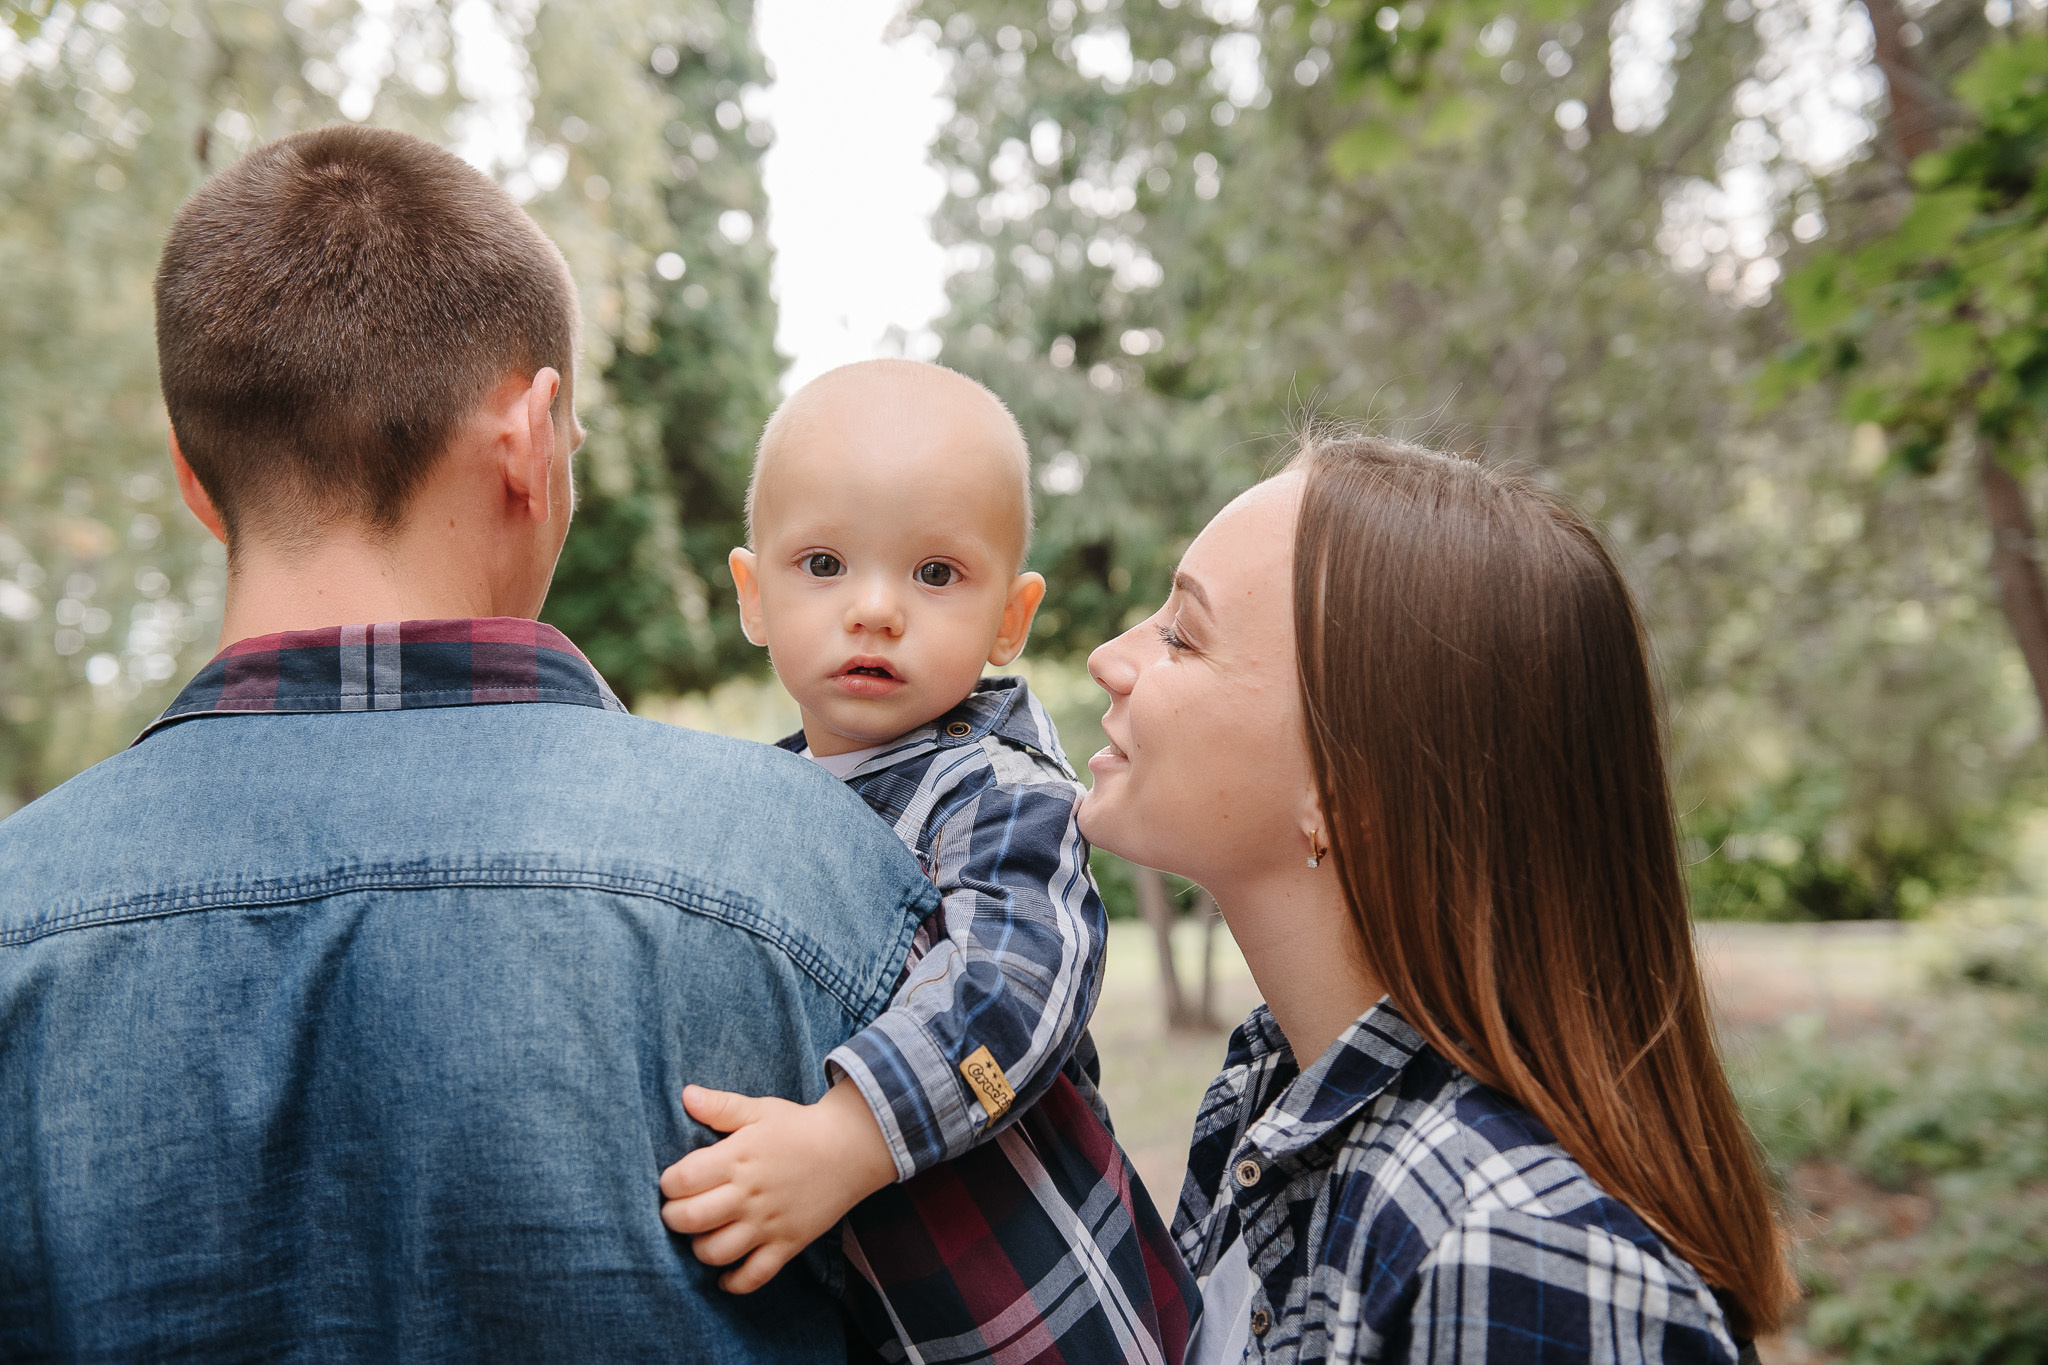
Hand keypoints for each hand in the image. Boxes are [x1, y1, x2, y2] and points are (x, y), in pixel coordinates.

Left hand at [658, 1077, 897, 1292]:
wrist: (851, 1148)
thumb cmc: (799, 1127)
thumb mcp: (760, 1109)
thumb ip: (720, 1106)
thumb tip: (686, 1094)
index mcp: (738, 1158)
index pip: (682, 1180)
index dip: (668, 1183)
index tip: (674, 1181)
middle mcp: (749, 1194)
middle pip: (691, 1219)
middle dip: (673, 1218)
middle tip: (678, 1210)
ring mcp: (768, 1223)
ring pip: (716, 1252)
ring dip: (699, 1248)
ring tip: (703, 1235)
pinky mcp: (788, 1244)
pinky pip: (755, 1276)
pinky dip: (734, 1283)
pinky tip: (724, 1276)